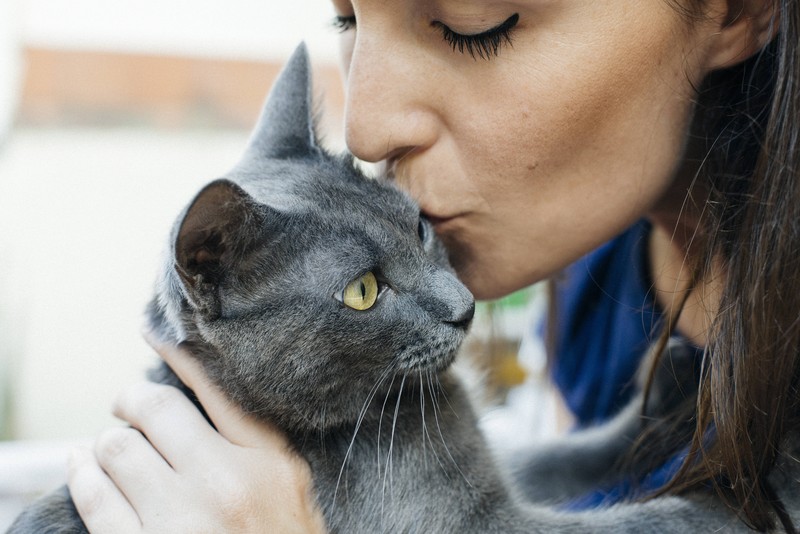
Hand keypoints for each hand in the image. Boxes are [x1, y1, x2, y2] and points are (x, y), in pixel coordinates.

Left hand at [67, 332, 325, 532]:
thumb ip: (257, 448)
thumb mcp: (290, 490)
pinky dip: (81, 476)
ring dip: (105, 444)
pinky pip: (95, 498)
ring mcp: (182, 519)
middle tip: (126, 407)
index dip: (177, 355)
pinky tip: (82, 470)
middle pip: (154, 410)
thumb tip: (200, 407)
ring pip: (117, 449)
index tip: (154, 335)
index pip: (215, 389)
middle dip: (130, 402)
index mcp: (269, 461)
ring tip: (107, 448)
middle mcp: (226, 482)